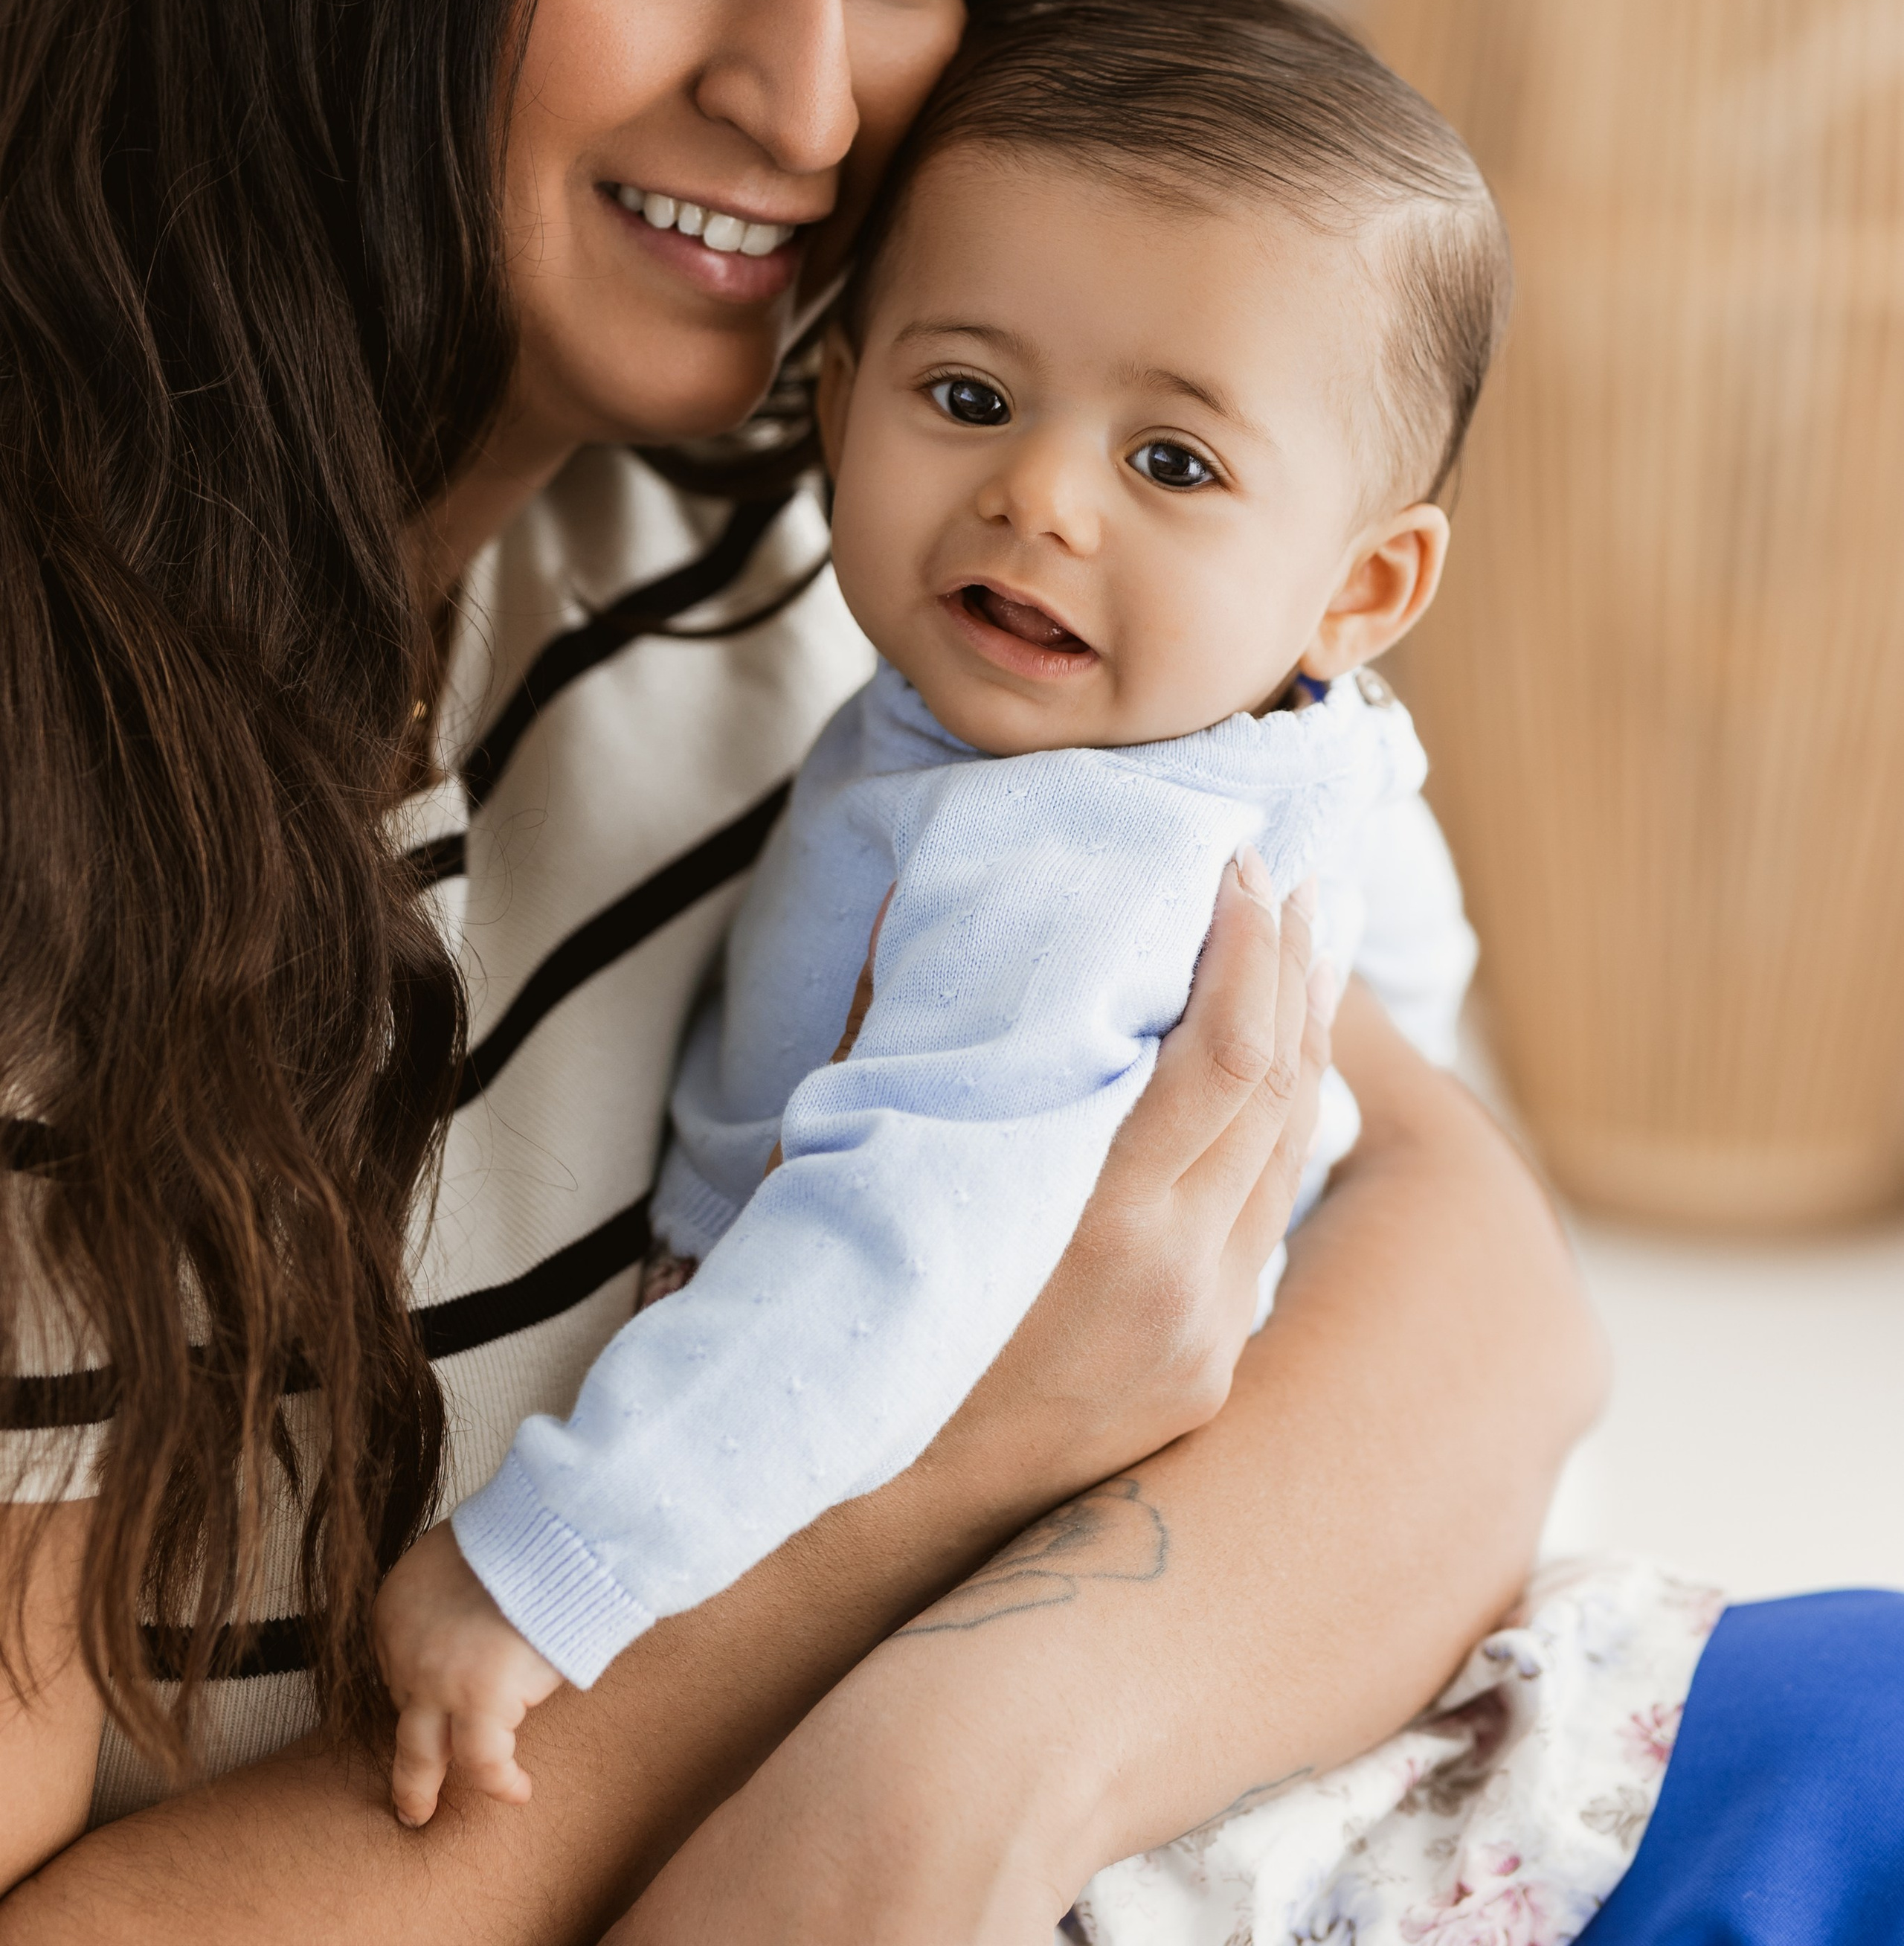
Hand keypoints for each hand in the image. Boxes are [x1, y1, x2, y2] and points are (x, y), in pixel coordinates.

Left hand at [370, 1521, 564, 1826]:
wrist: (556, 1532)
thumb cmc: (526, 1538)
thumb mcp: (465, 1562)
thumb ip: (451, 1600)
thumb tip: (467, 1634)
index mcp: (394, 1605)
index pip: (397, 1669)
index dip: (424, 1693)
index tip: (439, 1708)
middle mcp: (403, 1646)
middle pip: (401, 1712)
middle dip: (409, 1749)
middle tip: (407, 1784)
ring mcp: (435, 1678)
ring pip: (417, 1755)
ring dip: (417, 1789)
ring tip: (421, 1813)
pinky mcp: (479, 1700)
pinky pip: (483, 1761)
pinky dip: (501, 1780)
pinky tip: (518, 1791)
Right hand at [923, 850, 1332, 1557]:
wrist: (871, 1526)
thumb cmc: (849, 1329)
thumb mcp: (864, 1171)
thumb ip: (905, 1034)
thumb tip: (918, 901)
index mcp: (1109, 1225)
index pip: (1226, 1051)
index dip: (1245, 946)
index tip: (1239, 862)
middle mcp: (1187, 1284)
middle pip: (1281, 1090)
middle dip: (1293, 967)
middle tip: (1292, 873)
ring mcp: (1212, 1337)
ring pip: (1289, 1156)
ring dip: (1304, 1039)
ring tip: (1309, 943)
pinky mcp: (1213, 1370)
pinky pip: (1263, 1221)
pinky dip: (1275, 1126)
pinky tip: (1274, 1075)